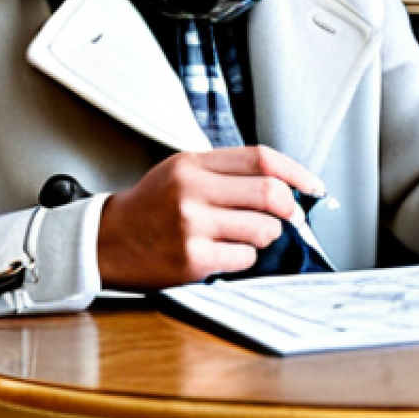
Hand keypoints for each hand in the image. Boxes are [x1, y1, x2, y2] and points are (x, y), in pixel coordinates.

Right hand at [97, 145, 323, 289]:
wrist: (106, 242)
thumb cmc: (151, 206)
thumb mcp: (182, 170)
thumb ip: (227, 171)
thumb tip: (283, 183)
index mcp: (193, 163)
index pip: (261, 158)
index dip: (296, 171)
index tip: (312, 185)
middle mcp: (192, 190)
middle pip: (269, 193)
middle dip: (288, 208)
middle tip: (288, 216)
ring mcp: (192, 226)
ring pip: (262, 229)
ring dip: (265, 235)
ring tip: (244, 235)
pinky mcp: (192, 260)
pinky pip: (244, 258)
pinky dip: (244, 257)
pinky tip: (224, 253)